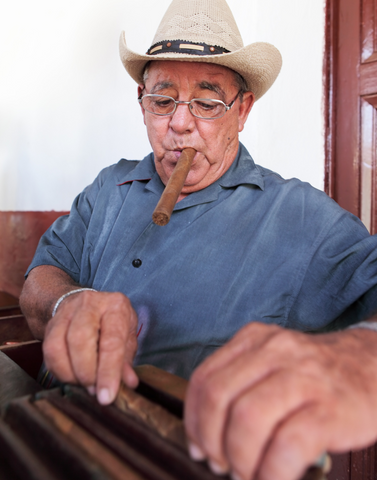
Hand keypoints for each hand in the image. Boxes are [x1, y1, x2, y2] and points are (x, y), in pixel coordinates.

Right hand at [43, 290, 138, 404]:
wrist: (86, 305)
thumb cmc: (112, 323)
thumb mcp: (127, 336)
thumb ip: (126, 359)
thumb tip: (129, 383)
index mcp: (115, 306)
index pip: (111, 341)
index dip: (108, 371)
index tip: (106, 396)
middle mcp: (90, 304)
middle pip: (80, 339)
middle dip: (85, 372)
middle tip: (94, 389)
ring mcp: (67, 312)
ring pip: (57, 346)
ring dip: (69, 374)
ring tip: (83, 383)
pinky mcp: (51, 324)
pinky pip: (47, 352)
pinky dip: (59, 371)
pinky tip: (71, 376)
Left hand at [185, 322, 376, 479]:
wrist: (372, 365)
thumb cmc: (314, 374)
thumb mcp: (272, 361)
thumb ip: (241, 385)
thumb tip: (206, 437)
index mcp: (254, 340)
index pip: (204, 378)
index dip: (193, 420)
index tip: (197, 445)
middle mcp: (275, 352)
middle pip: (218, 398)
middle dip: (211, 442)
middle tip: (221, 465)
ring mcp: (303, 378)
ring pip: (247, 420)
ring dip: (239, 459)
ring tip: (247, 475)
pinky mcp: (330, 409)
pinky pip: (287, 445)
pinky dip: (272, 473)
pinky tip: (273, 479)